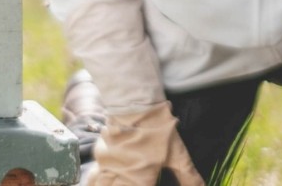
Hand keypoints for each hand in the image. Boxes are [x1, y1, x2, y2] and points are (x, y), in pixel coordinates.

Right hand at [90, 102, 204, 185]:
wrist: (133, 103)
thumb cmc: (157, 130)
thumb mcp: (178, 153)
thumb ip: (188, 175)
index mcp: (139, 181)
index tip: (152, 183)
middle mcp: (118, 178)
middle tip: (136, 182)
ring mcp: (105, 168)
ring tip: (119, 182)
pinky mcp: (99, 156)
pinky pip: (93, 178)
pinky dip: (97, 183)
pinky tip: (104, 181)